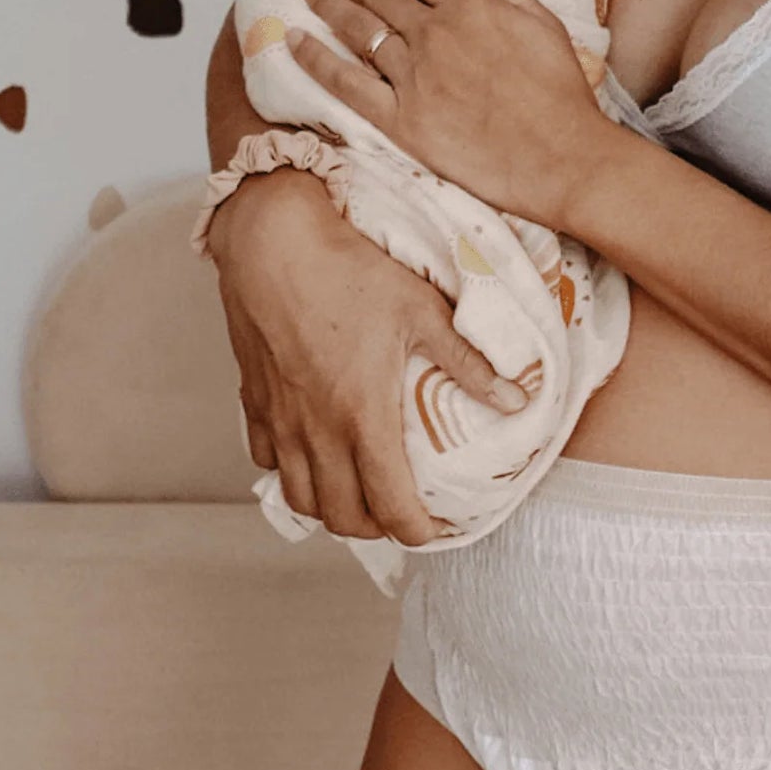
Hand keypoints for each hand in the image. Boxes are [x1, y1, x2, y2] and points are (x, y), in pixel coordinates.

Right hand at [207, 170, 530, 545]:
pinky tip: (314, 453)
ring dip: (332, 508)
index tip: (436, 529)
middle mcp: (316, 429)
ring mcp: (280, 419)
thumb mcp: (421, 310)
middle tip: (402, 513)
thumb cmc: (348, 267)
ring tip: (359, 494)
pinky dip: (292, 472)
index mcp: (362, 416)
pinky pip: (266, 460)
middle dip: (377, 528)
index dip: (417, 532)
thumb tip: (517, 399)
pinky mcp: (253, 400)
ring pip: (300, 498)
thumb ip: (469, 362)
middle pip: (343, 518)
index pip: (389, 507)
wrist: (270, 237)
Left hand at [289, 0, 616, 225]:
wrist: (562, 157)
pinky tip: (294, 39)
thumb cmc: (559, 91)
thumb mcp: (540, 17)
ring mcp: (413, 76)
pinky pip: (347, 84)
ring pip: (355, 26)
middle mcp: (432, 32)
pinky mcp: (402, 120)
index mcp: (466, 3)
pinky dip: (317, 58)